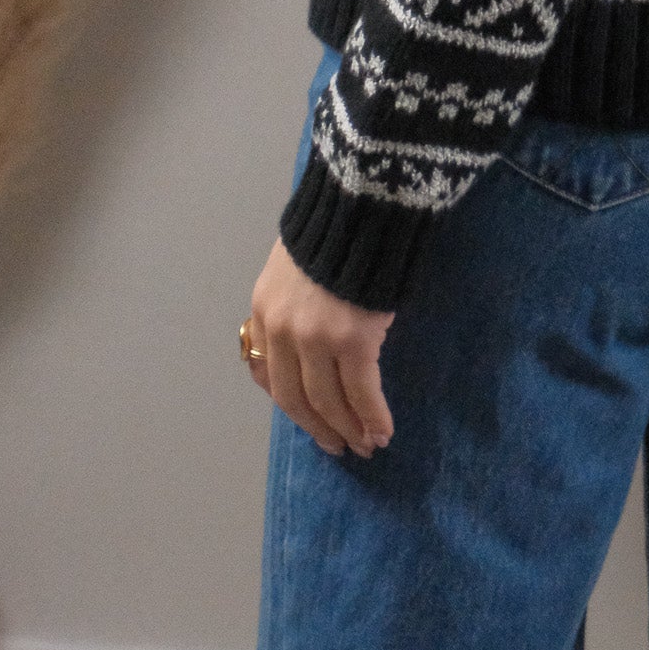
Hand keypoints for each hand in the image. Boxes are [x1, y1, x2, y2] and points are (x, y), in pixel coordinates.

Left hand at [248, 236, 395, 457]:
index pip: (269, 374)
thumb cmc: (336, 228)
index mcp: (264, 311)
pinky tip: (384, 430)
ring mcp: (316, 339)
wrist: (361, 203)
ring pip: (328, 401)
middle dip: (319, 428)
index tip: (312, 420)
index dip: (293, 405)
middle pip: (296, 398)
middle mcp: (283, 331)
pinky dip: (373, 417)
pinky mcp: (353, 340)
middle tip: (339, 446)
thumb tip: (308, 340)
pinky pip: (361, 392)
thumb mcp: (294, 264)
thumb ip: (294, 302)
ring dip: (349, 429)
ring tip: (367, 444)